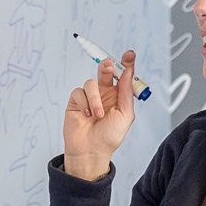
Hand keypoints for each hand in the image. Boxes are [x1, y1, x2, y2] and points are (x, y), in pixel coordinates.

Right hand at [62, 50, 137, 179]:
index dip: (127, 64)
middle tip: (110, 67)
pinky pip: (79, 92)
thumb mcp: (125, 115)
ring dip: (95, 99)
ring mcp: (89, 97)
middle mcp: (104, 94)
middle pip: (106, 71)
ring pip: (91, 83)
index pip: (123, 75)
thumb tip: (128, 73)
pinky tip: (86, 115)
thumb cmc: (110, 137)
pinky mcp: (76, 101)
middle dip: (107, 67)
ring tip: (97, 115)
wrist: (90, 151)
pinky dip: (84, 103)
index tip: (129, 55)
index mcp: (119, 96)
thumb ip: (126, 93)